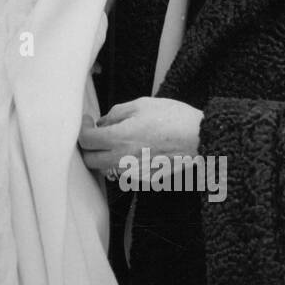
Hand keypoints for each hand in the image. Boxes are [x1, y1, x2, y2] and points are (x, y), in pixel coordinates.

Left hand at [77, 97, 202, 178]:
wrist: (202, 138)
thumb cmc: (175, 118)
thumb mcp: (141, 105)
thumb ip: (116, 113)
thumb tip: (102, 122)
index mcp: (120, 138)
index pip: (86, 141)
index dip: (82, 129)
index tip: (87, 121)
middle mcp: (124, 159)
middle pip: (90, 160)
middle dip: (88, 147)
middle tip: (95, 133)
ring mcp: (135, 172)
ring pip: (106, 169)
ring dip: (104, 156)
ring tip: (117, 140)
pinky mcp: (146, 179)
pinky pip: (124, 173)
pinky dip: (122, 163)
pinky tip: (134, 150)